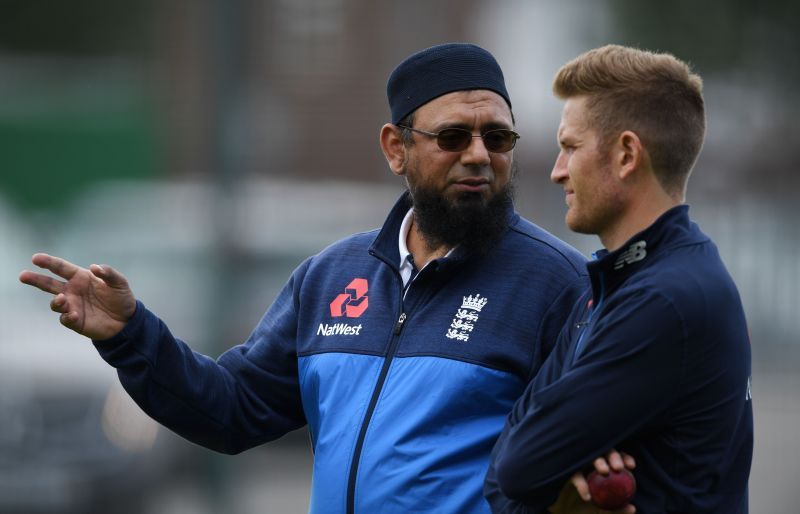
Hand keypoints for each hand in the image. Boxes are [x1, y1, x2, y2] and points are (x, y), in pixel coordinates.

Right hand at [19, 253, 136, 339]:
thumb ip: (108, 273)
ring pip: (55, 303)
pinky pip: (65, 318)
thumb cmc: (121, 298)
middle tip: (23, 275)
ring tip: (61, 299)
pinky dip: (67, 316)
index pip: (61, 267)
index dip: (48, 262)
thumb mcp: (119, 282)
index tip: (35, 258)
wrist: (127, 320)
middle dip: (36, 279)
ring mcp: (72, 305)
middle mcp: (73, 290)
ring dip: (56, 301)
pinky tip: (73, 314)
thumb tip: (94, 267)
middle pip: (49, 284)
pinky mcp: (75, 321)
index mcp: (81, 277)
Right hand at [571, 450, 636, 513]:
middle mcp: (592, 464)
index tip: (631, 466)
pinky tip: (587, 496)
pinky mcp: (567, 474)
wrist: (569, 513)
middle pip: (604, 453)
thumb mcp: (605, 513)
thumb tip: (632, 508)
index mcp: (605, 469)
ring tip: (605, 471)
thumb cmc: (589, 511)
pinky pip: (575, 475)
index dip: (624, 458)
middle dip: (613, 456)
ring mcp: (580, 467)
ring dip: (599, 461)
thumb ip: (618, 510)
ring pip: (590, 457)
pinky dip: (581, 483)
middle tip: (618, 467)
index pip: (617, 459)